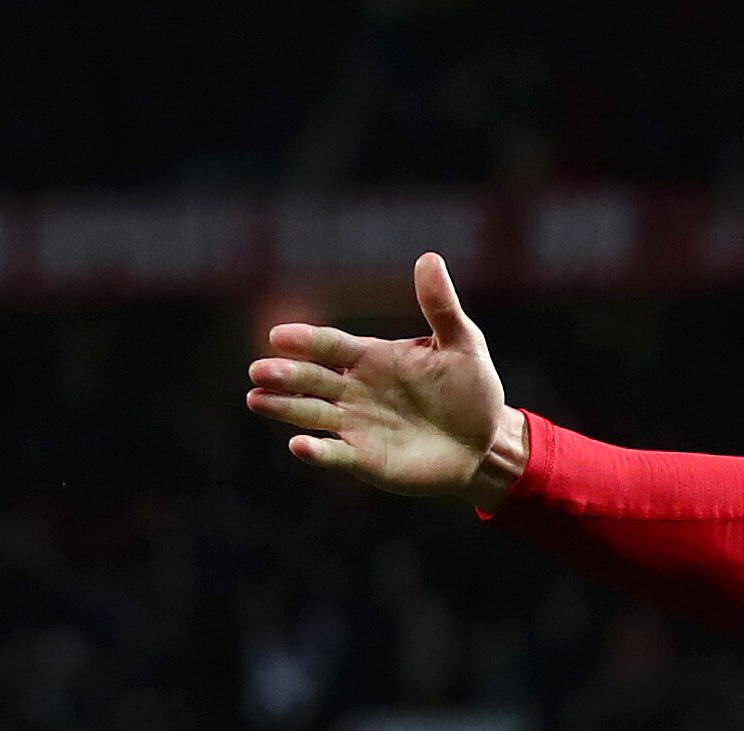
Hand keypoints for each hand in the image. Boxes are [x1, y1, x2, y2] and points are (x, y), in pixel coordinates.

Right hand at [244, 254, 521, 502]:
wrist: (486, 443)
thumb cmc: (471, 389)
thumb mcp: (462, 343)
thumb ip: (441, 306)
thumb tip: (429, 258)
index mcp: (371, 357)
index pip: (330, 345)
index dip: (305, 341)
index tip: (278, 336)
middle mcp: (355, 389)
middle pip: (311, 378)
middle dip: (286, 374)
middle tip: (259, 371)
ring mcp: (356, 424)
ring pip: (312, 412)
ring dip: (284, 407)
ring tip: (257, 399)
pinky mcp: (365, 458)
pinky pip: (335, 453)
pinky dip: (316, 451)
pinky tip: (298, 445)